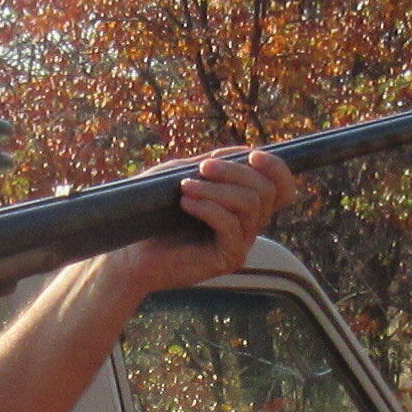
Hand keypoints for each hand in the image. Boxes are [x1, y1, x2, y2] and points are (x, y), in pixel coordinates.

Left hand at [127, 147, 295, 291]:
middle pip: (265, 190)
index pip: (282, 188)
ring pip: (249, 204)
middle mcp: (249, 225)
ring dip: (216, 189)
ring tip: (185, 188)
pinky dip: (208, 208)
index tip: (252, 155)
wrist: (130, 251)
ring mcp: (241, 243)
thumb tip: (245, 152)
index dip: (276, 168)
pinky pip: (231, 226)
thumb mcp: (184, 175)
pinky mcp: (229, 259)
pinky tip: (185, 204)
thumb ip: (215, 163)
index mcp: (244, 205)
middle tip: (201, 168)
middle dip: (234, 171)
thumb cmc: (153, 211)